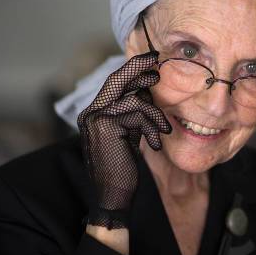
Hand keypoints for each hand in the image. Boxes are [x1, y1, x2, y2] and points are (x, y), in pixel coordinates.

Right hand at [77, 51, 171, 229]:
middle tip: (157, 62)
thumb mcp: (128, 134)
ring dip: (155, 114)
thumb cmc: (122, 167)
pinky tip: (155, 144)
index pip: (113, 84)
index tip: (150, 59)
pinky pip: (137, 114)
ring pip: (134, 100)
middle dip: (138, 68)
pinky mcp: (106, 127)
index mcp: (94, 113)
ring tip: (164, 129)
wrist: (113, 195)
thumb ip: (132, 114)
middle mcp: (90, 113)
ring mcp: (95, 119)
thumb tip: (147, 91)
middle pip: (117, 80)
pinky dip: (151, 128)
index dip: (132, 69)